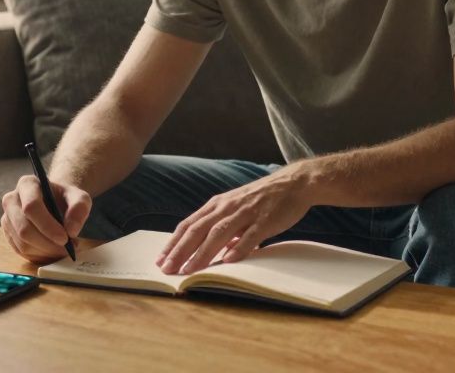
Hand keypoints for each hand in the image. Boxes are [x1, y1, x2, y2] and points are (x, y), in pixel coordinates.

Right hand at [0, 175, 90, 263]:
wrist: (55, 203)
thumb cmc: (65, 198)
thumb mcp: (79, 197)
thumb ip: (79, 208)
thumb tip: (71, 230)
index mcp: (27, 184)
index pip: (31, 207)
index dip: (47, 225)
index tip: (65, 238)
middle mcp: (11, 200)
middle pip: (24, 228)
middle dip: (47, 244)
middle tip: (67, 249)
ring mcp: (7, 218)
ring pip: (22, 243)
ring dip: (45, 252)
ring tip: (64, 249)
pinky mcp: (8, 234)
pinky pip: (21, 251)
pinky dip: (40, 256)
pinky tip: (53, 251)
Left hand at [156, 168, 310, 274]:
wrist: (293, 183)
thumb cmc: (263, 198)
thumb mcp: (236, 208)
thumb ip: (223, 227)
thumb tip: (214, 250)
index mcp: (217, 204)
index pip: (189, 225)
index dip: (173, 242)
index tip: (161, 259)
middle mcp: (227, 207)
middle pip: (198, 230)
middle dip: (180, 251)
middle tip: (167, 269)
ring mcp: (245, 213)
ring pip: (218, 234)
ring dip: (201, 253)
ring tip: (189, 270)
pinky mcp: (265, 220)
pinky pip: (250, 236)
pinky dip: (238, 248)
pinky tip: (228, 261)